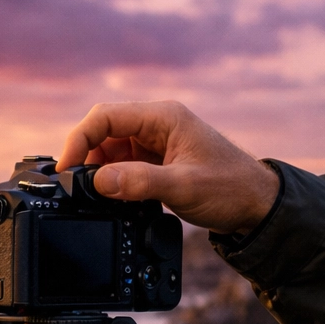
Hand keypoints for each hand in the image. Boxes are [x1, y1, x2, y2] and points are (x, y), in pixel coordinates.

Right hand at [58, 101, 278, 234]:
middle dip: (87, 157)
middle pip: (104, 131)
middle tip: (77, 187)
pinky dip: (114, 181)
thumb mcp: (183, 186)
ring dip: (100, 172)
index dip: (79, 139)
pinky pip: (124, 166)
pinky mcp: (158, 162)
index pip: (106, 117)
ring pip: (112, 151)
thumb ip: (139, 183)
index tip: (67, 168)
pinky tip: (114, 198)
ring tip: (98, 197)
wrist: (257, 206)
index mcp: (164, 117)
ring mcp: (157, 144)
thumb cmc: (231, 188)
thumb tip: (98, 182)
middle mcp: (157, 125)